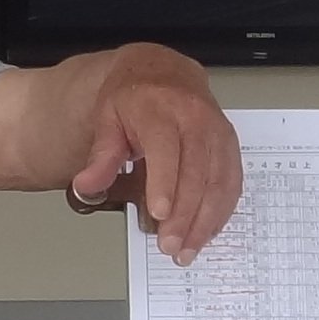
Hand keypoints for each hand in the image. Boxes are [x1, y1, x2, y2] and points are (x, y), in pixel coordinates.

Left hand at [75, 62, 242, 264]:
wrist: (162, 70)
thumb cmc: (133, 97)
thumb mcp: (107, 119)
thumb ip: (101, 156)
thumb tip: (87, 186)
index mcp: (160, 109)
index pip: (166, 150)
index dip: (165, 184)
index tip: (160, 214)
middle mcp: (195, 118)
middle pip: (196, 172)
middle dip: (185, 214)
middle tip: (171, 245)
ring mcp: (217, 130)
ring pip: (219, 180)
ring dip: (206, 220)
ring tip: (188, 249)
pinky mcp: (229, 143)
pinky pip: (231, 181)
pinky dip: (221, 210)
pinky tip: (207, 230)